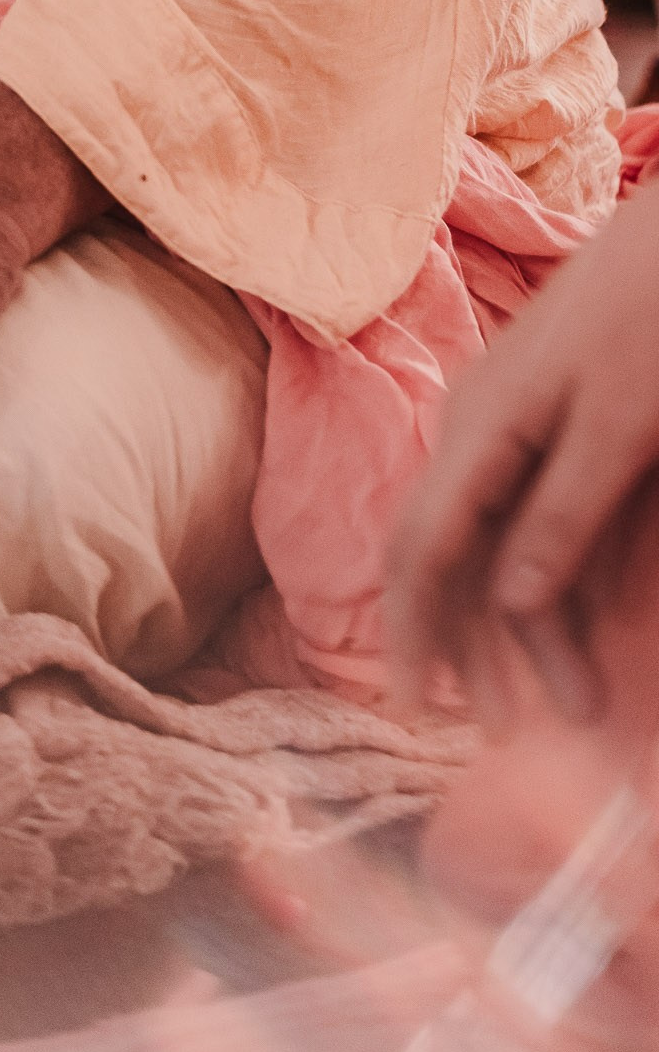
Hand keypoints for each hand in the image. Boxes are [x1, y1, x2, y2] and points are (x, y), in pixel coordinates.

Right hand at [387, 179, 658, 724]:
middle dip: (477, 648)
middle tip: (516, 733)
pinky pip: (535, 518)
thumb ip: (564, 514)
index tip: (425, 713)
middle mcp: (479, 430)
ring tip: (569, 700)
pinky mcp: (555, 426)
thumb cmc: (652, 318)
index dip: (416, 633)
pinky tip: (580, 622)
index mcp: (479, 427)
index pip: (422, 549)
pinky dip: (554, 579)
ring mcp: (514, 426)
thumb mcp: (620, 426)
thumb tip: (510, 605)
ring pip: (496, 543)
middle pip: (454, 557)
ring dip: (524, 625)